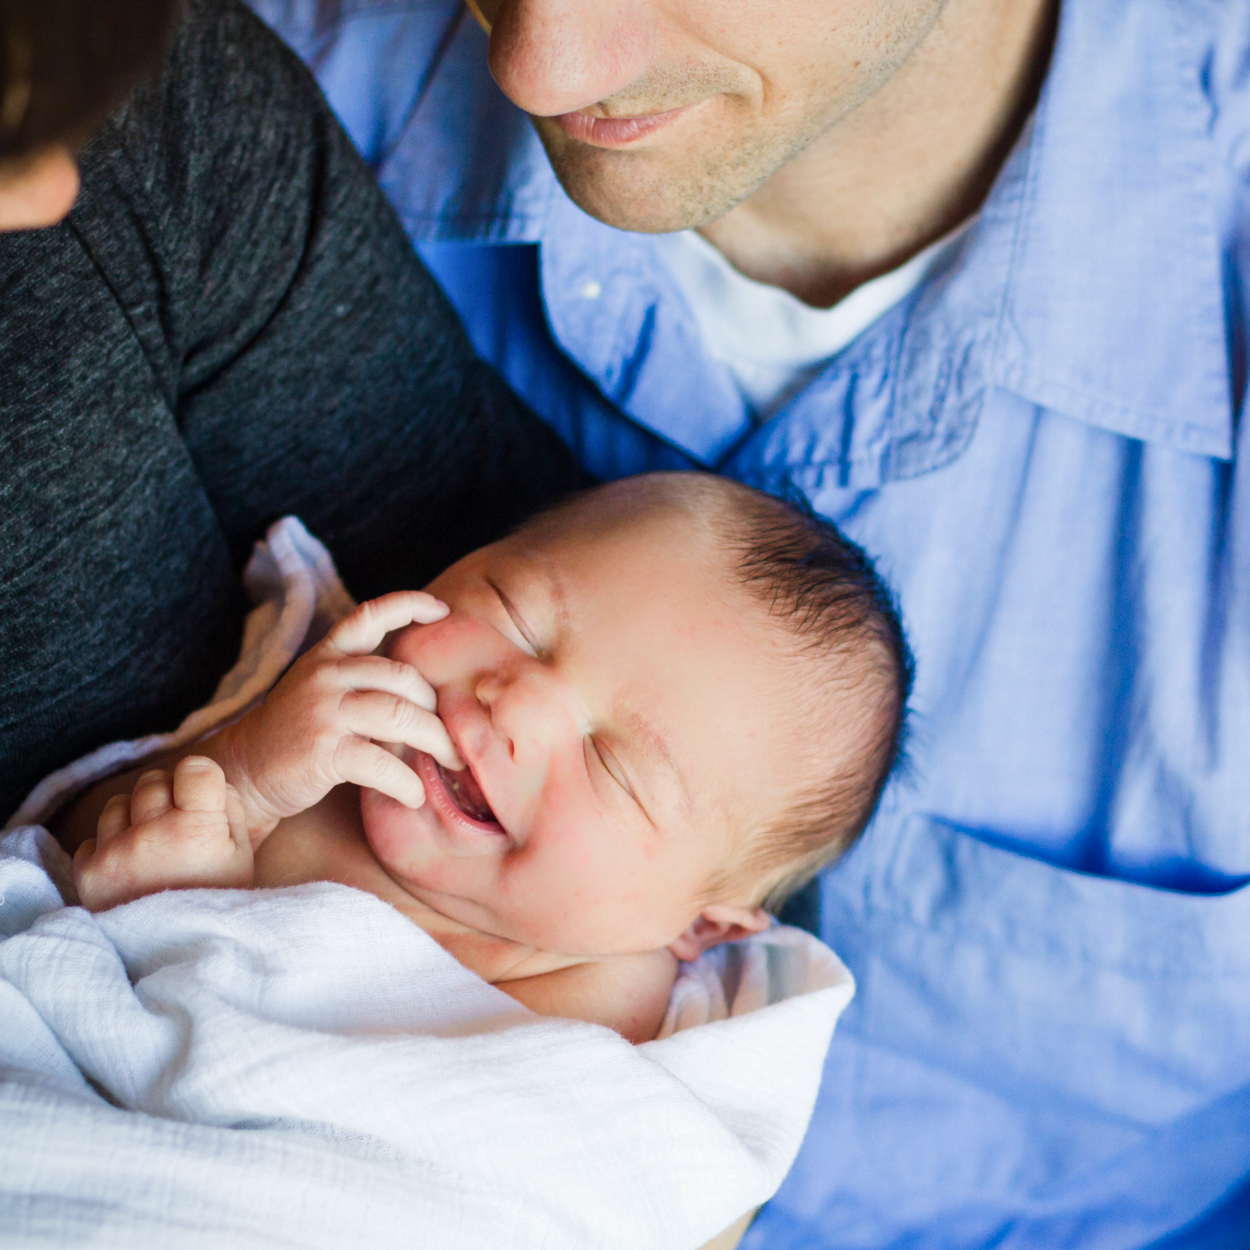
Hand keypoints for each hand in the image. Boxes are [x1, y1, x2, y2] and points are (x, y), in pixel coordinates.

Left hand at [73, 757, 251, 911]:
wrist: (179, 958)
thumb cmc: (218, 902)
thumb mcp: (243, 856)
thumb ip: (228, 809)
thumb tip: (207, 781)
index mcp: (197, 828)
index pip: (194, 768)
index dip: (200, 780)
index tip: (202, 798)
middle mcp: (151, 834)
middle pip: (153, 781)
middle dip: (167, 797)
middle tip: (179, 828)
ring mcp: (115, 854)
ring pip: (119, 804)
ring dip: (135, 818)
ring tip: (152, 848)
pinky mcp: (88, 874)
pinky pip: (93, 837)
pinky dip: (109, 846)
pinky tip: (130, 867)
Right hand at [218, 591, 461, 839]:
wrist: (244, 773)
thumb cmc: (296, 734)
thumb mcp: (320, 690)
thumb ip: (362, 678)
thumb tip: (427, 686)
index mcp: (328, 656)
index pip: (369, 615)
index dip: (408, 605)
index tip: (442, 610)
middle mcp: (326, 676)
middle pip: (405, 677)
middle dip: (438, 708)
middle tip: (454, 735)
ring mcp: (324, 711)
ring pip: (401, 715)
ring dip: (436, 742)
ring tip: (450, 762)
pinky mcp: (324, 751)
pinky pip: (383, 764)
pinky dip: (407, 783)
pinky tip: (414, 795)